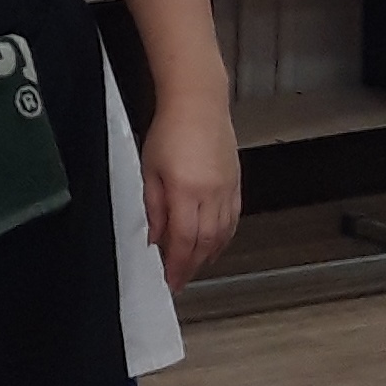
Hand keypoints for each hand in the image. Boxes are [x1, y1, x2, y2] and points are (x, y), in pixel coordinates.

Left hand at [139, 95, 241, 289]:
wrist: (198, 104)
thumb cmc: (169, 130)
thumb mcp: (149, 170)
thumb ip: (153, 208)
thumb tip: (155, 238)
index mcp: (185, 191)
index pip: (183, 241)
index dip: (178, 266)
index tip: (171, 281)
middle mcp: (211, 194)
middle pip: (205, 242)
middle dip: (192, 265)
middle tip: (180, 278)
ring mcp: (227, 189)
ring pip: (222, 234)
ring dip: (209, 255)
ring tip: (195, 266)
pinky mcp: (236, 183)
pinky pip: (233, 219)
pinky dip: (224, 237)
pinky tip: (215, 244)